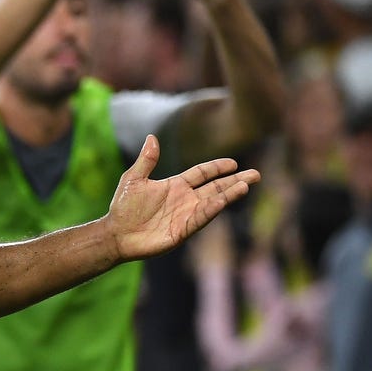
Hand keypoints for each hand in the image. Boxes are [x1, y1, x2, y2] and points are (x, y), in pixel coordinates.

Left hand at [107, 135, 258, 260]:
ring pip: (213, 202)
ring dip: (229, 194)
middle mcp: (184, 199)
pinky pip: (199, 218)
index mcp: (175, 186)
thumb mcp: (134, 179)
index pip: (201, 174)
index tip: (233, 162)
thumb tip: (152, 136)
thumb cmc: (123, 207)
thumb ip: (146, 160)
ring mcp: (185, 215)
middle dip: (235, 181)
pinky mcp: (182, 230)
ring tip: (247, 185)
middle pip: (215, 187)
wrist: (116, 234)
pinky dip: (211, 210)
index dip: (217, 168)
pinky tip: (222, 201)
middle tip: (256, 174)